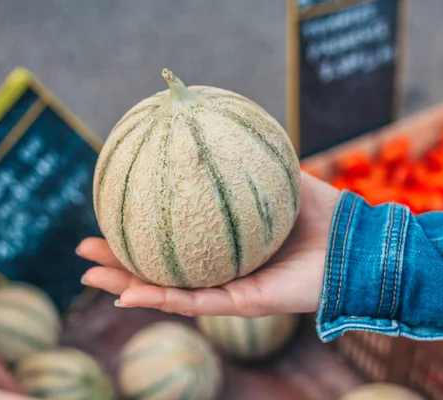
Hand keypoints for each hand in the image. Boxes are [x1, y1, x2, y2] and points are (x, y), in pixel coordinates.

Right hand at [77, 171, 339, 317]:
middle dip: (121, 262)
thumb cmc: (323, 213)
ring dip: (127, 285)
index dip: (139, 231)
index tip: (108, 218)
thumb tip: (215, 126)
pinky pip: (194, 304)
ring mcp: (229, 290)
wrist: (356, 246)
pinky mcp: (243, 304)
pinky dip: (160, 298)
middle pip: (161, 267)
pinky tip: (128, 293)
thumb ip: (248, 159)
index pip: (173, 238)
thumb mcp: (279, 176)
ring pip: (168, 291)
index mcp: (224, 243)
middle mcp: (222, 268)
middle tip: (86, 252)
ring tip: (90, 278)